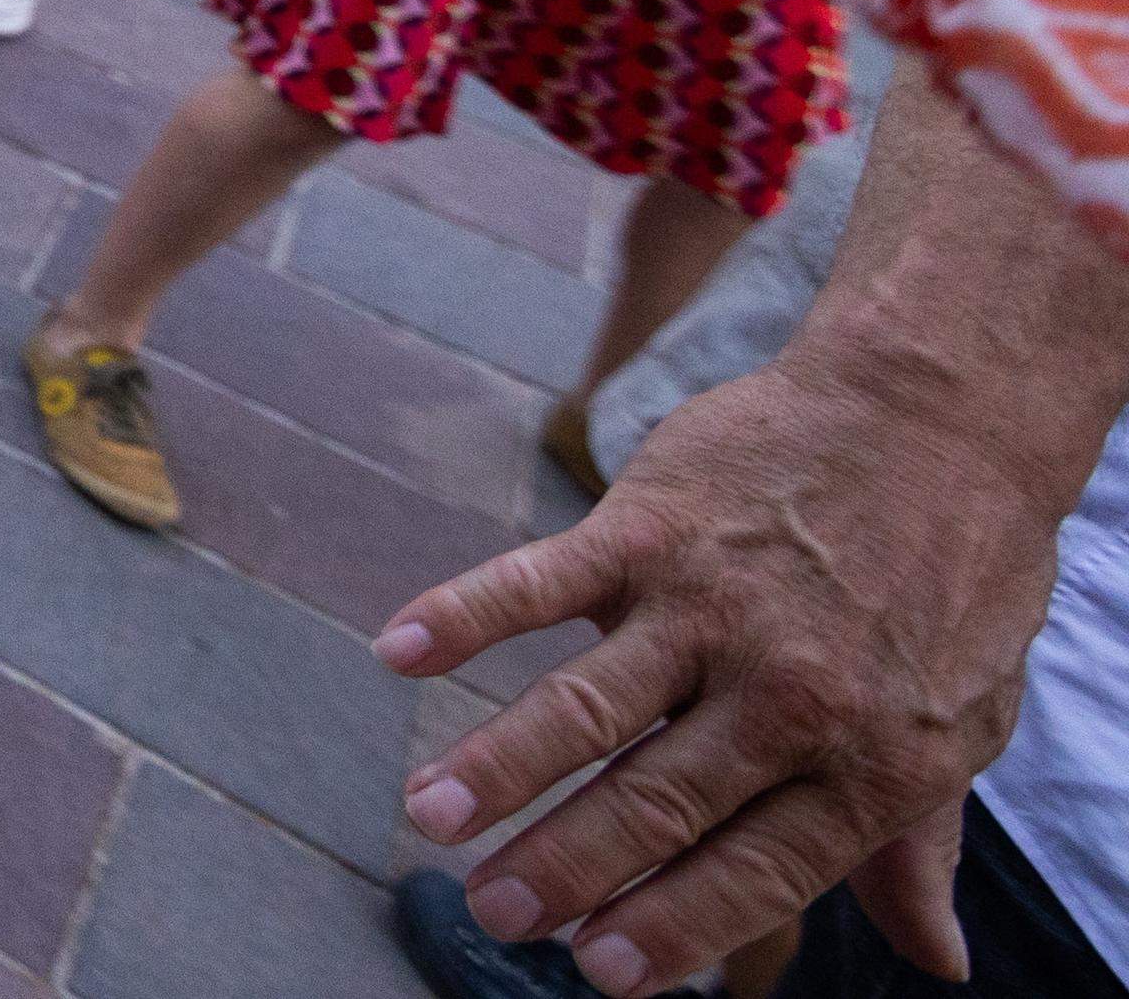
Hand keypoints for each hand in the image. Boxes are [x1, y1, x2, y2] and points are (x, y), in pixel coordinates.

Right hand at [381, 338, 1061, 990]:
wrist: (938, 419)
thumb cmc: (956, 585)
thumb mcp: (965, 728)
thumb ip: (919, 845)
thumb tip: (937, 962)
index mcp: (868, 763)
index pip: (755, 871)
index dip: (675, 926)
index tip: (599, 972)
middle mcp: (787, 696)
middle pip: (656, 802)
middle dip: (566, 870)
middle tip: (493, 915)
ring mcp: (713, 607)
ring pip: (587, 708)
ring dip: (498, 768)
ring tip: (429, 821)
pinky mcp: (655, 526)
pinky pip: (544, 579)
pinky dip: (465, 614)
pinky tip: (399, 651)